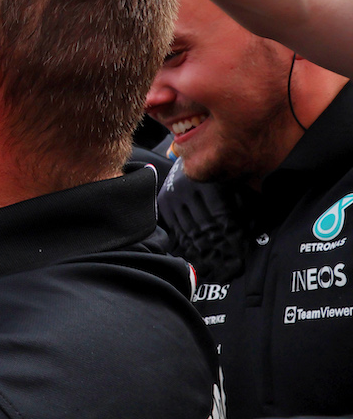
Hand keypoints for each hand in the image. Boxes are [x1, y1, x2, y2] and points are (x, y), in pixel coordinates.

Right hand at [157, 158, 253, 279]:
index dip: (234, 238)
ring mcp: (173, 196)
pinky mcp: (165, 203)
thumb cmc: (221, 168)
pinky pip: (177, 229)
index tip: (243, 254)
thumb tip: (253, 229)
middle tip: (233, 266)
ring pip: (190, 230)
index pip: (222, 217)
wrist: (191, 151)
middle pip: (206, 227)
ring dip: (206, 252)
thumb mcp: (236, 180)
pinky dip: (189, 245)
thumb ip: (245, 201)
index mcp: (208, 181)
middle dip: (221, 249)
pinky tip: (199, 257)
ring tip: (218, 267)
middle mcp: (187, 188)